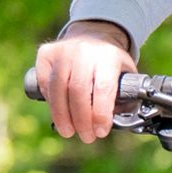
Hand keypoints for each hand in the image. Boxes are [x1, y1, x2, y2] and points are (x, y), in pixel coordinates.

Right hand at [34, 20, 136, 141]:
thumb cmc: (110, 62)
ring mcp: (62, 51)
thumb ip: (126, 96)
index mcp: (108, 56)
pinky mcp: (46, 54)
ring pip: (57, 90)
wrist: (93, 35)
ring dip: (62, 116)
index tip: (101, 131)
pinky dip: (51, 102)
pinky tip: (59, 113)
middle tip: (86, 137)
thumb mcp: (126, 73)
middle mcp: (83, 51)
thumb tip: (120, 123)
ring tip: (69, 132)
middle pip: (78, 92)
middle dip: (81, 120)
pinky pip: (45, 84)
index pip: (102, 88)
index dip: (100, 114)